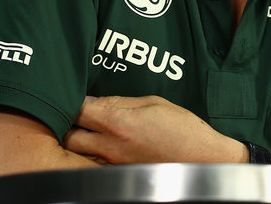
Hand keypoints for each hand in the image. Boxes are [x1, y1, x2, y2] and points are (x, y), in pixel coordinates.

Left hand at [63, 95, 247, 164]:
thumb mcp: (153, 102)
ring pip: (79, 154)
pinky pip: (95, 165)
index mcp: (118, 122)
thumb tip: (96, 100)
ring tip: (84, 131)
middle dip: (67, 125)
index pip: (78, 110)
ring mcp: (114, 165)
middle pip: (69, 137)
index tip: (73, 95)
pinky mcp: (120, 176)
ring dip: (77, 142)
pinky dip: (91, 156)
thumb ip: (120, 102)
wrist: (204, 160)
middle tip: (73, 115)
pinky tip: (100, 147)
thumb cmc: (183, 129)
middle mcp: (111, 146)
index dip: (71, 100)